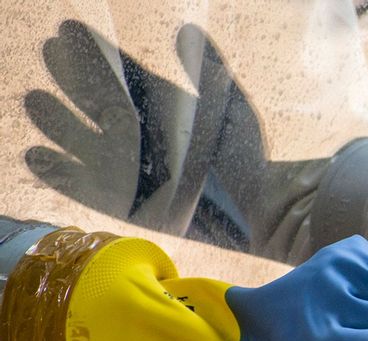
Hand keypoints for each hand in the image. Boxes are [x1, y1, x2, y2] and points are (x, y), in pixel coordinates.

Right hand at [25, 20, 271, 241]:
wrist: (256, 207)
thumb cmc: (246, 155)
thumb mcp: (232, 105)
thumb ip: (210, 68)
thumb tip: (188, 30)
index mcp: (161, 108)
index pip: (120, 75)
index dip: (95, 53)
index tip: (70, 29)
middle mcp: (140, 135)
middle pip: (95, 103)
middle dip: (71, 80)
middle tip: (49, 54)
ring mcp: (129, 169)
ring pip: (82, 142)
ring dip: (56, 123)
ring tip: (35, 101)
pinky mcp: (124, 203)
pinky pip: (83, 187)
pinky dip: (59, 174)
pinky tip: (35, 156)